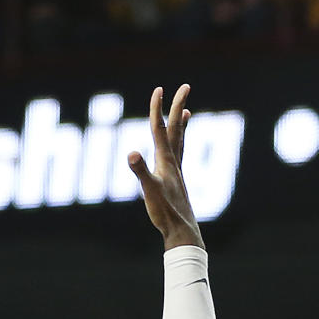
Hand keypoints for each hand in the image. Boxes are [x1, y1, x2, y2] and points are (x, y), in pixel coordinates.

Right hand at [129, 84, 203, 251]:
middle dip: (178, 106)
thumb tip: (131, 153)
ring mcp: (176, 171)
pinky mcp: (176, 182)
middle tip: (185, 87)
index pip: (160, 128)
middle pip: (176, 128)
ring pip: (180, 141)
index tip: (159, 88)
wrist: (182, 231)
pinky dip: (179, 146)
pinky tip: (176, 151)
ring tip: (187, 113)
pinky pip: (178, 156)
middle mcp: (174, 162)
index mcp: (166, 160)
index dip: (158, 108)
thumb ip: (140, 171)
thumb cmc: (165, 212)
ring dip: (182, 125)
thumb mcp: (149, 190)